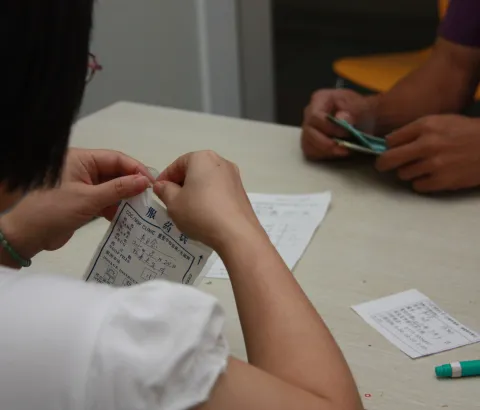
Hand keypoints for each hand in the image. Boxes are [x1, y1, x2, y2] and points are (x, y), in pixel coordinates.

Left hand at [0, 148, 152, 259]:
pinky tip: (126, 217)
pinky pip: (105, 200)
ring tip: (141, 209)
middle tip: (149, 197)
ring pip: (112, 187)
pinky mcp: (83, 201)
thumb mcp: (89, 199)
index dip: (135, 169)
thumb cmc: (54, 210)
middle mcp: (83, 169)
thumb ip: (118, 189)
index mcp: (81, 159)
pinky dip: (115, 208)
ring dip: (125, 198)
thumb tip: (145, 181)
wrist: (28, 236)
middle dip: (131, 184)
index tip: (151, 182)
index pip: (115, 158)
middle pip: (115, 172)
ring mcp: (83, 185)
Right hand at [153, 151, 264, 250]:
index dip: (165, 178)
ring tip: (187, 210)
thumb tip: (162, 185)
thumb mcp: (174, 203)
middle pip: (194, 171)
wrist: (236, 233)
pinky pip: (219, 191)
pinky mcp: (241, 192)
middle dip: (181, 185)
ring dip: (196, 192)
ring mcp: (234, 177)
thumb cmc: (200, 213)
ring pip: (207, 181)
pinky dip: (209, 198)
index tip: (158, 192)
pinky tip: (204, 214)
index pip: (177, 164)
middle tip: (171, 202)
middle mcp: (221, 162)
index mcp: (202, 158)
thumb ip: (164, 191)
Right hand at [301, 89, 376, 159]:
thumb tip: (340, 118)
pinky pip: (311, 152)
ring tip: (344, 151)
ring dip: (326, 151)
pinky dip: (324, 155)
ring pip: (308, 145)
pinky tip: (337, 152)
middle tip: (345, 149)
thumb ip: (353, 111)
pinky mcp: (310, 142)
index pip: (315, 116)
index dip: (329, 128)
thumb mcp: (362, 107)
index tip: (346, 134)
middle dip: (327, 144)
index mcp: (319, 99)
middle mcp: (309, 114)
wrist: (364, 120)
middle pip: (309, 133)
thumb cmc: (361, 111)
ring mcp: (308, 129)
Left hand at [376, 115, 479, 192]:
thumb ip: (415, 130)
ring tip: (422, 167)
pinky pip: (417, 186)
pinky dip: (421, 183)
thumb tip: (388, 143)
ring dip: (408, 172)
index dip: (388, 147)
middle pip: (389, 159)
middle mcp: (427, 145)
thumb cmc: (465, 132)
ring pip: (403, 174)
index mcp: (425, 126)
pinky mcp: (442, 181)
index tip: (389, 150)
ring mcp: (434, 164)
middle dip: (383, 164)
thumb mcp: (440, 121)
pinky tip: (431, 176)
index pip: (390, 140)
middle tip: (382, 166)